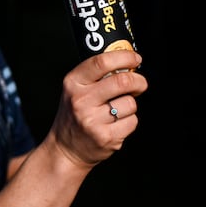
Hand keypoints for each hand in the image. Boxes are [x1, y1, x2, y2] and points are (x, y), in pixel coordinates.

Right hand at [49, 49, 146, 167]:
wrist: (66, 149)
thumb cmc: (75, 115)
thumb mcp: (76, 90)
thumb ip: (96, 76)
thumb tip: (127, 64)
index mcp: (73, 83)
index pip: (101, 62)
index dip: (124, 57)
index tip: (135, 58)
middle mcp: (81, 100)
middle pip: (122, 81)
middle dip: (139, 81)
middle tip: (139, 84)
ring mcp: (92, 120)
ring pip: (130, 103)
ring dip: (130, 106)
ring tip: (117, 111)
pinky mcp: (105, 137)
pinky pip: (132, 122)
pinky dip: (129, 122)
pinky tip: (116, 124)